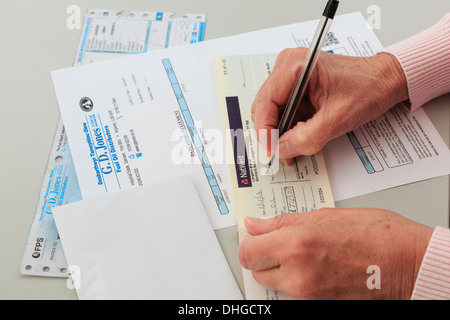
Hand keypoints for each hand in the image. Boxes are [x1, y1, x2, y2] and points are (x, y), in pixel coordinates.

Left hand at [238, 208, 432, 299]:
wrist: (409, 264)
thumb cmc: (377, 235)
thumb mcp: (324, 216)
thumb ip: (281, 223)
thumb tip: (254, 226)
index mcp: (296, 246)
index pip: (247, 253)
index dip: (250, 243)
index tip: (258, 237)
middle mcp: (298, 276)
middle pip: (257, 272)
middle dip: (265, 257)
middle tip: (285, 243)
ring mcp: (309, 297)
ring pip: (276, 285)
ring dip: (283, 270)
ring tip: (310, 254)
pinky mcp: (319, 307)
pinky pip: (295, 294)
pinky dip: (299, 282)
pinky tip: (320, 268)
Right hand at [251, 48, 408, 162]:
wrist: (385, 81)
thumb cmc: (368, 88)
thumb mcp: (338, 118)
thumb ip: (306, 138)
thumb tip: (282, 149)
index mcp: (296, 65)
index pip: (265, 102)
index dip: (264, 130)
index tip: (270, 150)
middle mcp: (289, 66)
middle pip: (265, 106)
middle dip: (272, 132)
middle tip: (281, 153)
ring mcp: (291, 76)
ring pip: (273, 111)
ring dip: (280, 131)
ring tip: (293, 147)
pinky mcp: (296, 86)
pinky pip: (284, 110)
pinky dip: (288, 126)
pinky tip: (298, 136)